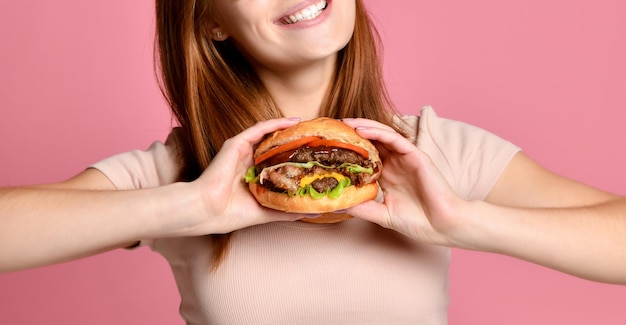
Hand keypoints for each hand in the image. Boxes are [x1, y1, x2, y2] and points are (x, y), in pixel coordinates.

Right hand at [186, 118, 305, 234]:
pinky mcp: (237, 143)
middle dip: (295, 142)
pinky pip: (260, 129)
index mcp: (252, 177)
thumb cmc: (230, 214)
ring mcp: (242, 151)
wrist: (207, 211)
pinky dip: (276, 124)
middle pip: (275, 147)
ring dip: (289, 130)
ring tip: (309, 127)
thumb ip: (287, 210)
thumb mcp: (266, 211)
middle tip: (316, 139)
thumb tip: (314, 212)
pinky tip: (293, 121)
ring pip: (269, 135)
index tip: (314, 157)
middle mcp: (248, 162)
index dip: (295, 158)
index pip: (277, 163)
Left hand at [341, 118, 469, 245]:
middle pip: (371, 143)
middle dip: (352, 134)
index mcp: (387, 177)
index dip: (348, 151)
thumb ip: (365, 208)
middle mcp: (395, 165)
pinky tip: (362, 129)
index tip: (329, 147)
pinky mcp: (416, 155)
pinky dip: (378, 132)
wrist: (444, 226)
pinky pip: (395, 139)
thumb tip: (340, 206)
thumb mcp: (384, 215)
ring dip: (362, 127)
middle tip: (332, 128)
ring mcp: (405, 159)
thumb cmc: (420, 223)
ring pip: (381, 136)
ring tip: (344, 123)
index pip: (365, 158)